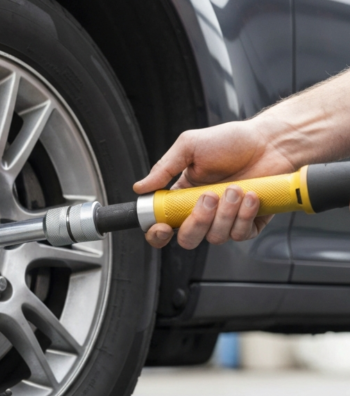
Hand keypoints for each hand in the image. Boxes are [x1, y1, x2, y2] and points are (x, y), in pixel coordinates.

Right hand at [133, 119, 296, 248]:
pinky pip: (240, 235)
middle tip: (209, 196)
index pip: (161, 225)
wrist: (271, 142)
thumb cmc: (232, 141)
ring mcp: (225, 220)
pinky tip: (251, 196)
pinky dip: (245, 216)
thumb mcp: (189, 146)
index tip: (162, 227)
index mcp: (182, 197)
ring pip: (215, 237)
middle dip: (197, 221)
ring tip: (236, 188)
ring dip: (225, 214)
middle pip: (187, 238)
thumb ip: (163, 168)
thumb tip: (140, 187)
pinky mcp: (249, 223)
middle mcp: (202, 213)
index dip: (157, 233)